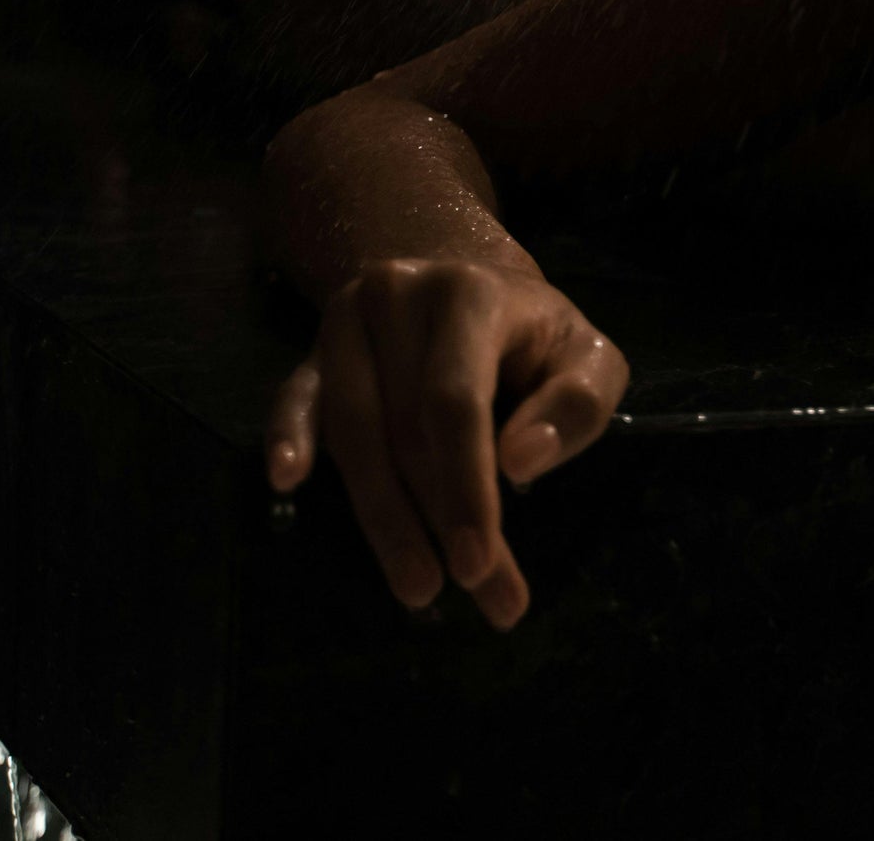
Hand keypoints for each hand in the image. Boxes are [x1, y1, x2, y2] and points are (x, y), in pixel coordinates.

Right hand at [265, 258, 629, 627]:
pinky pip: (294, 398)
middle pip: (404, 426)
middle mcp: (398, 295)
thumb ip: (575, 405)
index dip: (464, 487)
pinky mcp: (314, 350)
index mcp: (469, 293)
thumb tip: (520, 461)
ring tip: (416, 586)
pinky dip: (288, 438)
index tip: (476, 563)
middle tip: (467, 590)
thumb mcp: (587, 358)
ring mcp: (346, 321)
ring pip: (353, 430)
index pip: (455, 402)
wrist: (474, 282)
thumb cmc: (538, 336)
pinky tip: (285, 481)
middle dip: (433, 519)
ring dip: (381, 516)